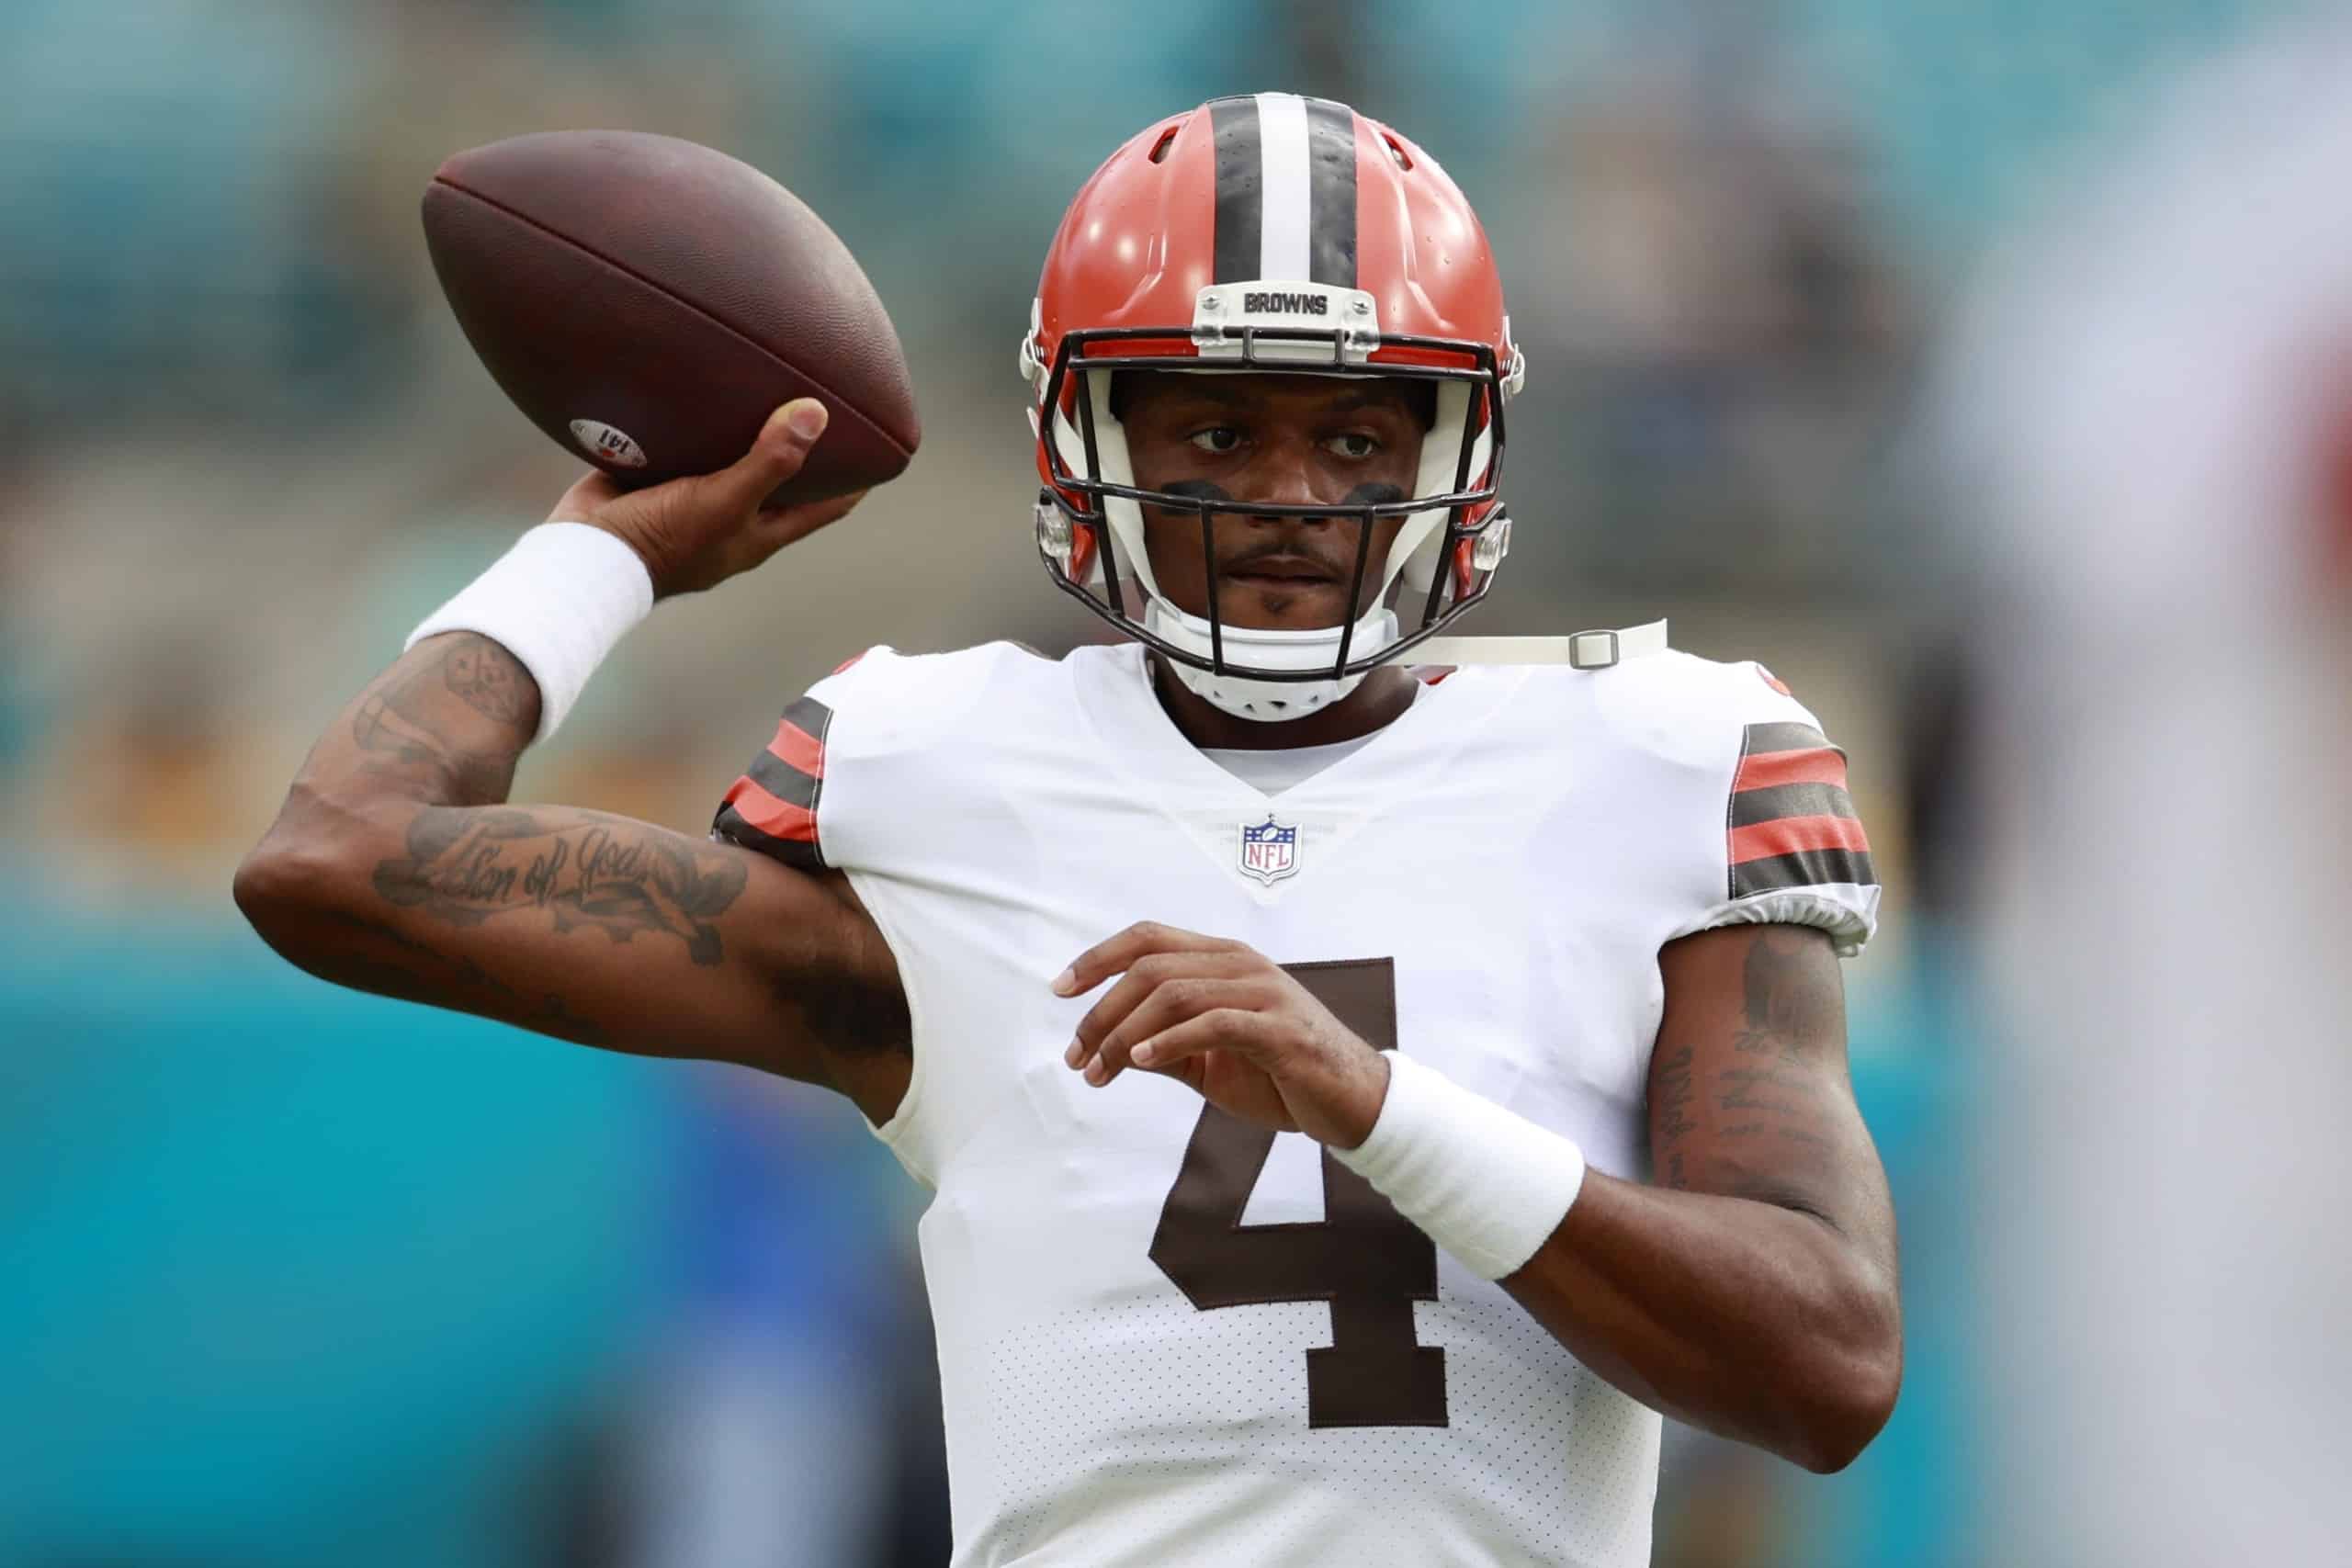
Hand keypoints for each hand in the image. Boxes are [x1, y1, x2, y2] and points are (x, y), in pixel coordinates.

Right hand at [547, 399, 867, 597]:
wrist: (586, 553)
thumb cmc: (664, 540)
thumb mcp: (726, 501)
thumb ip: (771, 462)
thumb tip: (817, 413)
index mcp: (760, 529)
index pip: (826, 505)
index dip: (856, 478)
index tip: (880, 443)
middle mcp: (733, 512)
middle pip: (782, 473)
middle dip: (802, 440)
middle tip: (824, 390)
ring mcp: (693, 493)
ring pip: (732, 452)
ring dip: (746, 423)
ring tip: (766, 374)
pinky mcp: (655, 473)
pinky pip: (683, 439)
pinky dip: (695, 417)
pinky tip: (703, 379)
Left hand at [1055, 922, 1391, 1147]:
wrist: (1353, 1103)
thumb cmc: (1282, 1077)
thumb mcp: (1210, 1061)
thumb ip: (1165, 1044)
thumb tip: (1109, 1046)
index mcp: (1224, 960)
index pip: (1149, 939)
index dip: (1098, 958)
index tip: (1060, 991)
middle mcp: (1242, 965)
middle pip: (1151, 967)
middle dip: (1101, 1012)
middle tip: (1076, 1058)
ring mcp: (1265, 993)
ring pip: (1174, 993)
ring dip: (1124, 1034)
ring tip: (1099, 1071)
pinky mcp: (1280, 1030)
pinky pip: (1214, 1023)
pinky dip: (1168, 1040)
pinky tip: (1139, 1063)